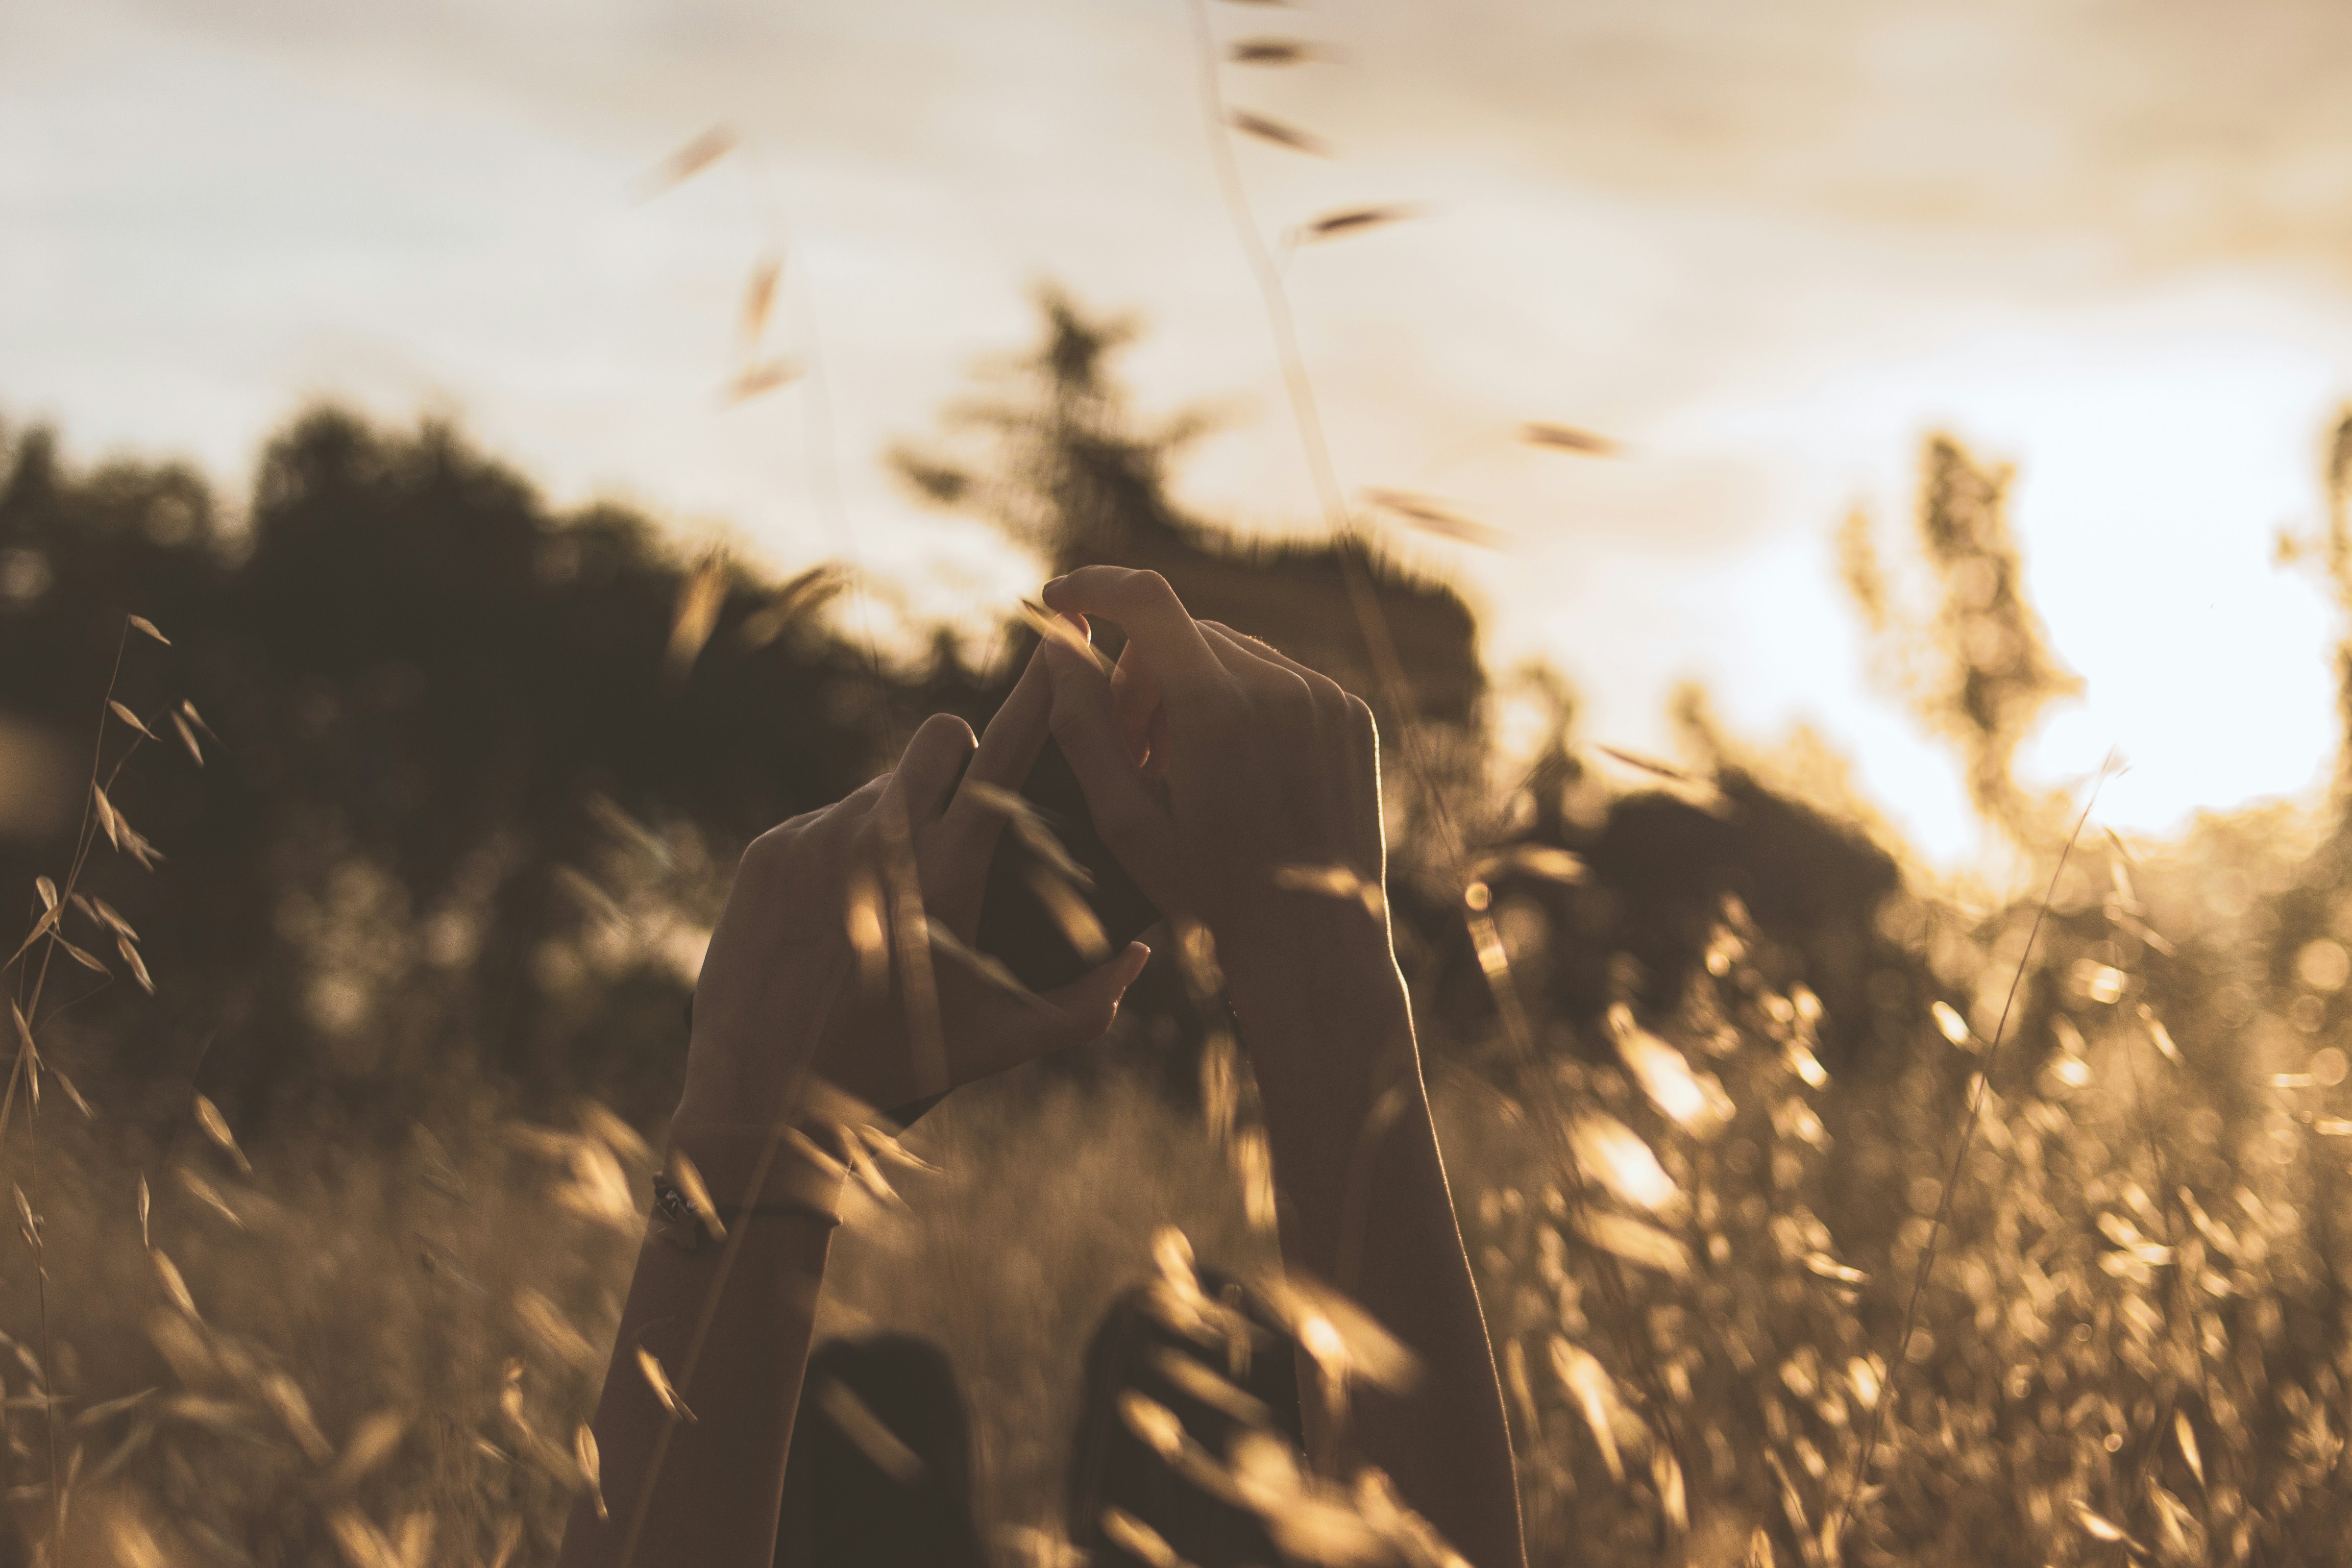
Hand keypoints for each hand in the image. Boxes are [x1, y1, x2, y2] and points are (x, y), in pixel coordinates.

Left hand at [674, 648, 1150, 1132]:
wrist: (764, 1103)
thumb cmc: (897, 1072)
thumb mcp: (1001, 1044)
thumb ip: (1088, 1003)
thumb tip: (1142, 956)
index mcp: (947, 875)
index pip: (1008, 758)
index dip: (1040, 695)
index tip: (1062, 648)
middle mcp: (881, 841)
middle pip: (940, 737)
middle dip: (961, 756)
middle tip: (962, 812)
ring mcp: (817, 839)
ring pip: (879, 790)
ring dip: (896, 824)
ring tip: (888, 901)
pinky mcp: (769, 852)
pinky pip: (822, 824)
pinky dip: (840, 855)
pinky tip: (835, 917)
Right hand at [1035, 566, 1385, 955]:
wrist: (1315, 943)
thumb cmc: (1208, 892)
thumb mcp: (1124, 819)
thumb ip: (1081, 723)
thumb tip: (1056, 641)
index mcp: (1217, 709)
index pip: (1145, 599)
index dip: (1093, 588)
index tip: (1058, 600)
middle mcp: (1280, 687)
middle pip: (1179, 633)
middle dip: (1139, 677)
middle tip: (1131, 753)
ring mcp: (1324, 696)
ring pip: (1228, 651)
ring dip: (1190, 689)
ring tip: (1184, 770)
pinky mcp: (1350, 712)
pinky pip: (1277, 675)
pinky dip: (1242, 702)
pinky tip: (1235, 769)